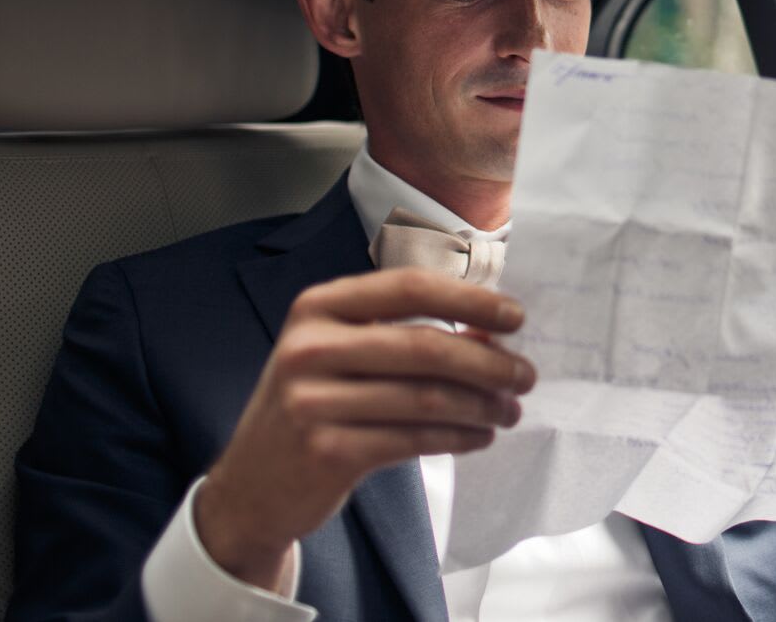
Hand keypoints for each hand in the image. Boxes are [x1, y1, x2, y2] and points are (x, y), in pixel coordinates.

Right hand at [195, 268, 534, 591]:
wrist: (250, 487)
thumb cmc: (313, 407)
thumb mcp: (343, 355)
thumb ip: (407, 336)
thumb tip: (493, 335)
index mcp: (319, 307)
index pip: (410, 288)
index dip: (470, 301)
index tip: (515, 318)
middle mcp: (310, 348)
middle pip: (425, 347)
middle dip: (489, 362)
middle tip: (525, 376)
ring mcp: (312, 401)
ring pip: (426, 398)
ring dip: (482, 406)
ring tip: (509, 411)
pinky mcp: (326, 452)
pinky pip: (414, 440)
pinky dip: (458, 437)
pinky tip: (479, 436)